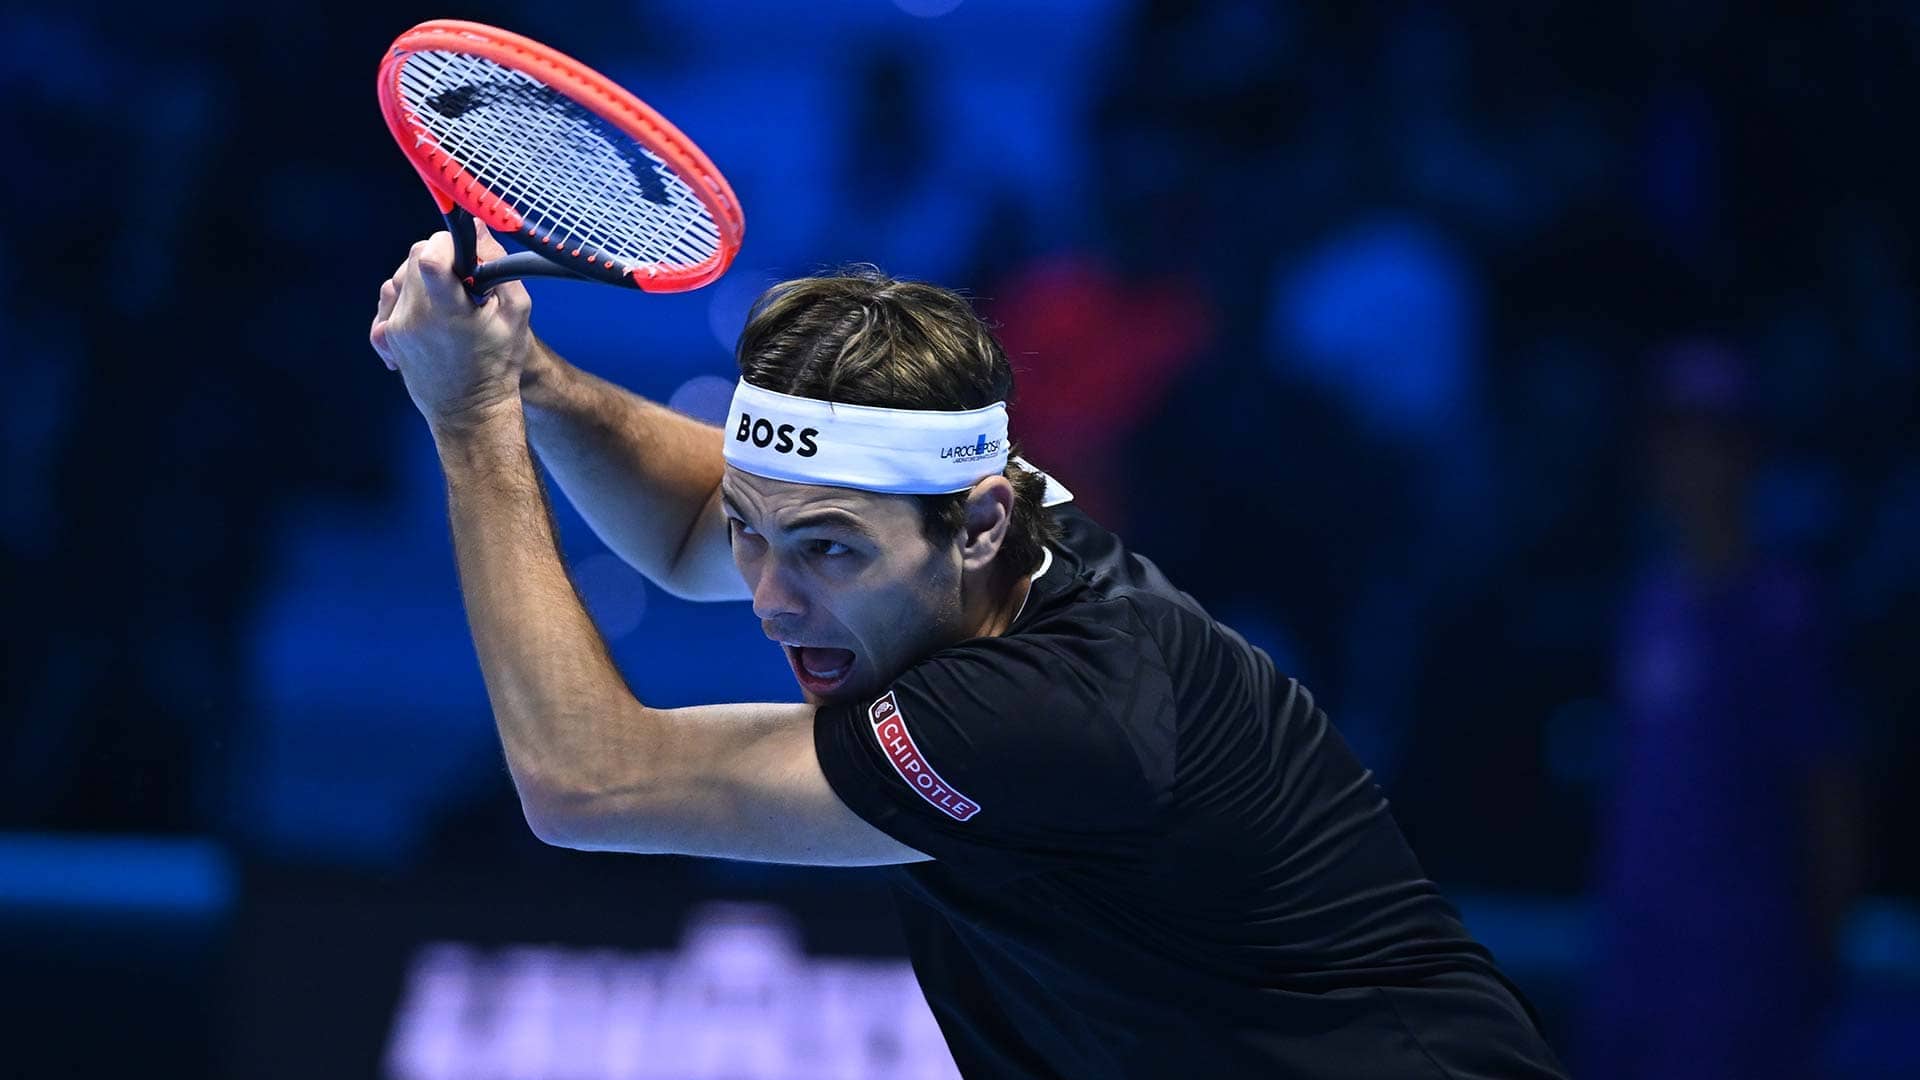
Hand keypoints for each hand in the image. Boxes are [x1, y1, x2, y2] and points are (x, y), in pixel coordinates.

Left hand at [370, 219, 532, 430]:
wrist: (470, 411)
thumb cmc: (497, 366)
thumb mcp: (516, 314)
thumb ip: (499, 268)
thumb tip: (480, 230)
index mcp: (445, 310)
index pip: (429, 254)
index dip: (448, 244)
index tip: (463, 254)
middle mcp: (413, 317)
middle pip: (413, 257)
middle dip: (439, 258)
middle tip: (462, 282)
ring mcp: (395, 327)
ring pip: (399, 276)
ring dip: (421, 277)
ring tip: (447, 301)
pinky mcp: (386, 337)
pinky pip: (388, 300)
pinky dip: (405, 297)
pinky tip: (426, 313)